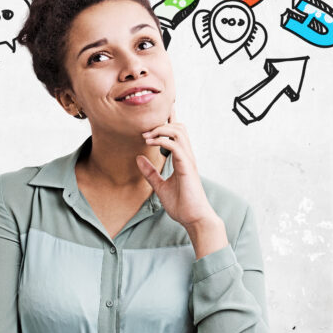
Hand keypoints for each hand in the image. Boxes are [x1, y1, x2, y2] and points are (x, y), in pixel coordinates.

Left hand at [136, 108, 227, 256]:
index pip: (178, 133)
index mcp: (183, 158)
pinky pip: (176, 146)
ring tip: (147, 136)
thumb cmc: (181, 205)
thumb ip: (150, 173)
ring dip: (161, 129)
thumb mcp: (160, 187)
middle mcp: (187, 156)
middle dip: (162, 123)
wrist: (194, 219)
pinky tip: (151, 143)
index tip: (158, 113)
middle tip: (144, 131)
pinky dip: (162, 140)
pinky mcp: (187, 167)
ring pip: (179, 131)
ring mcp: (188, 160)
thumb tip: (138, 158)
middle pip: (179, 127)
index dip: (170, 120)